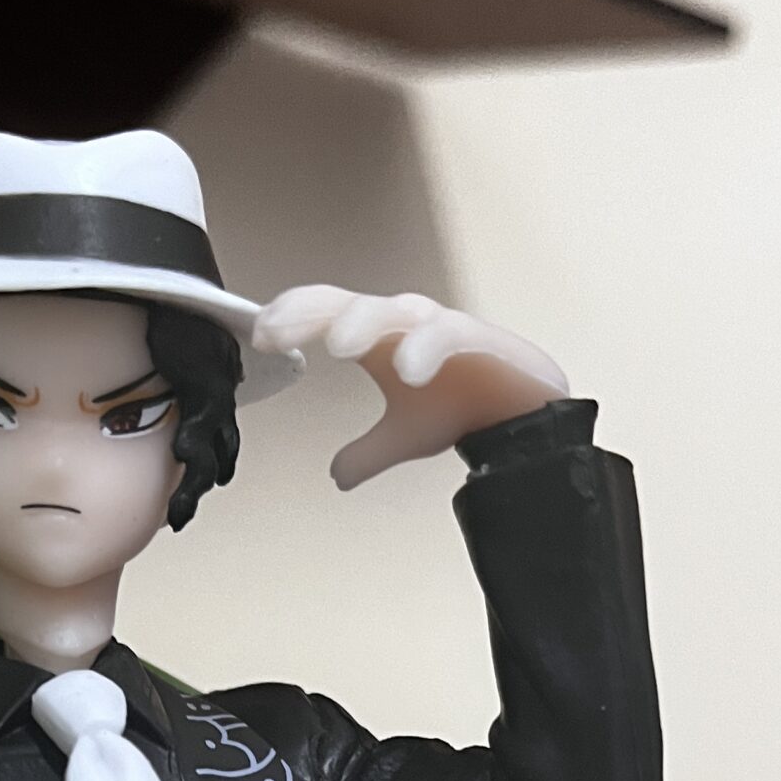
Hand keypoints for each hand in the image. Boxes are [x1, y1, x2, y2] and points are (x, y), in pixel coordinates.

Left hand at [252, 285, 568, 490]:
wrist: (523, 411)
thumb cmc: (460, 406)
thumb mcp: (404, 437)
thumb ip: (367, 453)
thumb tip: (337, 477)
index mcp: (379, 336)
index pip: (326, 311)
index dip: (291, 317)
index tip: (257, 337)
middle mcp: (403, 322)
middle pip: (348, 303)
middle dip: (309, 314)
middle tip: (275, 332)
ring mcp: (439, 325)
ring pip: (395, 312)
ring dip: (365, 323)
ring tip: (339, 345)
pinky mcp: (477, 338)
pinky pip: (447, 335)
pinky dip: (426, 347)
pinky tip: (408, 370)